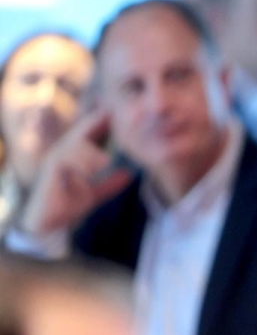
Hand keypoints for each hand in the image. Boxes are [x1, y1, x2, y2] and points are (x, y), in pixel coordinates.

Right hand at [20, 111, 133, 234]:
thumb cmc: (69, 204)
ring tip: (107, 162)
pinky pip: (65, 162)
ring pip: (74, 147)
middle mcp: (63, 154)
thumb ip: (110, 184)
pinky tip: (96, 170)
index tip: (115, 112)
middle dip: (95, 123)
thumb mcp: (94, 193)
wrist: (50, 222)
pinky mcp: (52, 172)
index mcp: (74, 156)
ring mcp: (56, 161)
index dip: (100, 123)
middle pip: (80, 133)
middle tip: (111, 114)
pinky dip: (81, 164)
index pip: (88, 135)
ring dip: (91, 151)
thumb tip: (129, 174)